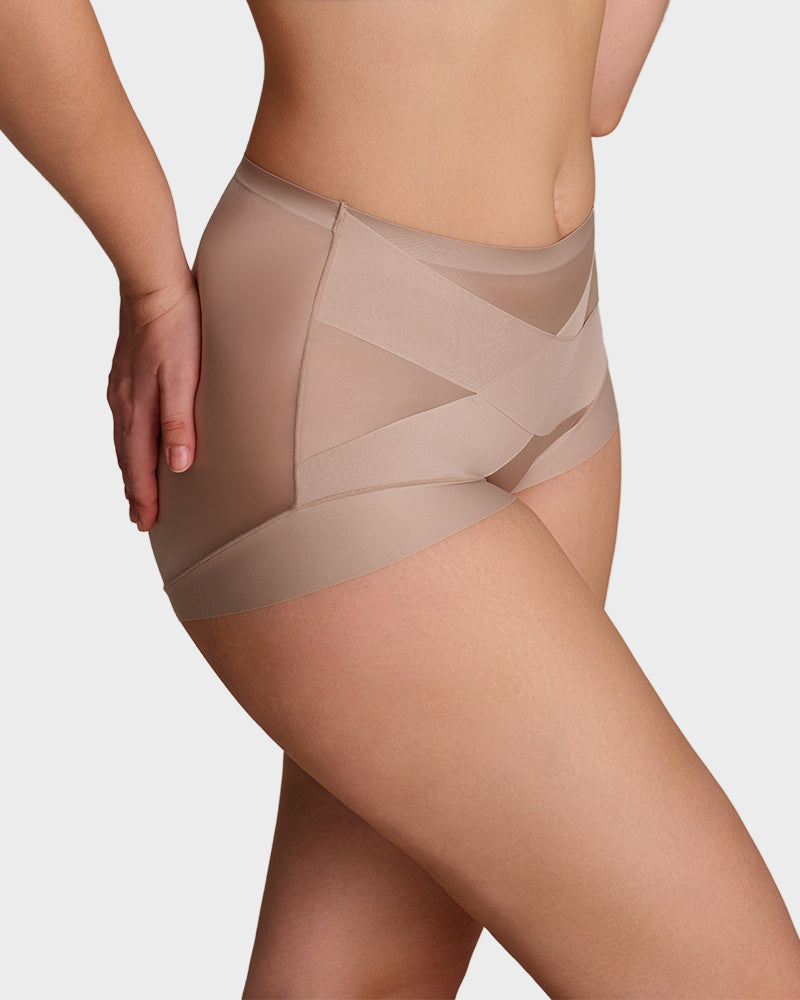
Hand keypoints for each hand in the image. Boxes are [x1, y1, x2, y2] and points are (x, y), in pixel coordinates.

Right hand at [107, 270, 200, 530]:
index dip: (145, 496)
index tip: (147, 522)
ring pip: (125, 441)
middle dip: (135, 491)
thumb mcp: (185, 378)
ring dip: (131, 469)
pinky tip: (134, 442)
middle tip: (140, 519)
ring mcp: (122, 389)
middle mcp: (125, 403)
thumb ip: (181, 422)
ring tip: (137, 490)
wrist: (155, 285)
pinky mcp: (126, 375)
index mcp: (139, 409)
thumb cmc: (177, 329)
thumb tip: (179, 466)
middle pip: (128, 459)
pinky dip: (129, 443)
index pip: (141, 466)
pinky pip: (124, 421)